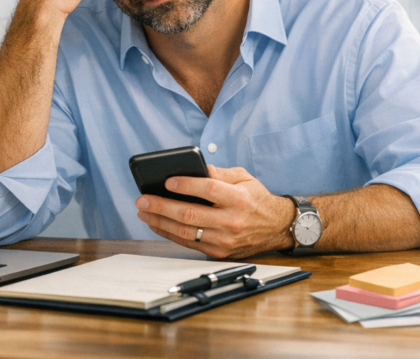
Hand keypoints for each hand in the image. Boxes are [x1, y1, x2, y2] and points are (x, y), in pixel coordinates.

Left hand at [135, 165, 294, 258]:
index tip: (167, 181)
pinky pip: (189, 243)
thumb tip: (195, 168)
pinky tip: (157, 223)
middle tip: (143, 199)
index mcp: (239, 199)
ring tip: (144, 211)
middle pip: (191, 214)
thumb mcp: (244, 178)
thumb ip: (220, 173)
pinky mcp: (219, 252)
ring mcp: (224, 240)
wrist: (276, 228)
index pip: (209, 190)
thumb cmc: (257, 199)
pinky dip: (169, 234)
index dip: (186, 186)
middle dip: (162, 206)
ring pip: (185, 232)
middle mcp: (231, 221)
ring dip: (160, 221)